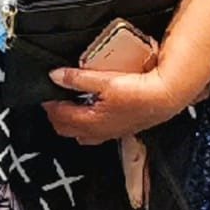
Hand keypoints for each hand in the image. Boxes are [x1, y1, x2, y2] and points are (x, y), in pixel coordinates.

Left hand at [43, 66, 190, 145]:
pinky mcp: (120, 129)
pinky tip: (91, 111)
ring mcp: (109, 132)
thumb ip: (77, 79)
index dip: (49, 105)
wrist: (165, 98)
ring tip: (68, 105)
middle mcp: (97, 131)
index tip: (45, 94)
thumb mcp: (104, 80)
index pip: (60, 117)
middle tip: (52, 101)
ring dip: (71, 121)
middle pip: (67, 129)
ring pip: (81, 133)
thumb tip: (55, 76)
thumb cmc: (138, 92)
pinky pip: (95, 132)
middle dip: (56, 117)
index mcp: (90, 121)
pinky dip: (86, 123)